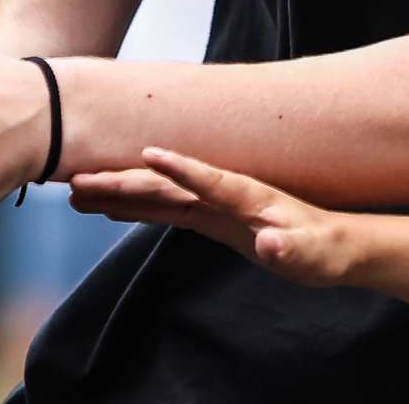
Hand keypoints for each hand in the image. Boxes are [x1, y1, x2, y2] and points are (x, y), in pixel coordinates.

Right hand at [67, 147, 360, 289]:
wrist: (333, 245)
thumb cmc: (325, 249)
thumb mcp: (313, 254)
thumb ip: (291, 248)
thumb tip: (270, 242)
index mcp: (247, 194)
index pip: (208, 178)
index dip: (180, 167)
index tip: (146, 154)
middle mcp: (225, 192)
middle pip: (167, 185)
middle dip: (123, 181)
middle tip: (76, 181)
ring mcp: (215, 204)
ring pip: (158, 195)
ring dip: (119, 193)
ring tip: (75, 192)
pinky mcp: (212, 219)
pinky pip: (166, 210)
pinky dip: (136, 209)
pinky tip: (109, 209)